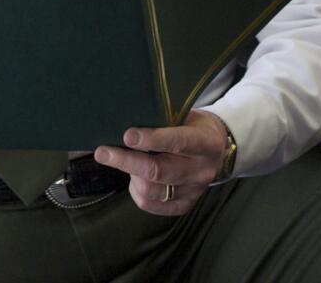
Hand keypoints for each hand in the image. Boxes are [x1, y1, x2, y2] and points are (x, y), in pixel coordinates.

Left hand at [92, 109, 227, 215]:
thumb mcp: (184, 115)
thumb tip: (123, 119)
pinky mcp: (185, 204)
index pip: (177, 142)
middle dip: (126, 161)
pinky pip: (151, 204)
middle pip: (159, 171)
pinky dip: (136, 191)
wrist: (217, 149)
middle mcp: (202, 170)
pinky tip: (134, 177)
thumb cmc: (191, 126)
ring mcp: (194, 191)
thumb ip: (161, 120)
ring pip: (152, 190)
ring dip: (130, 175)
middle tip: (103, 153)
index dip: (151, 139)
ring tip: (122, 161)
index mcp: (205, 143)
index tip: (127, 136)